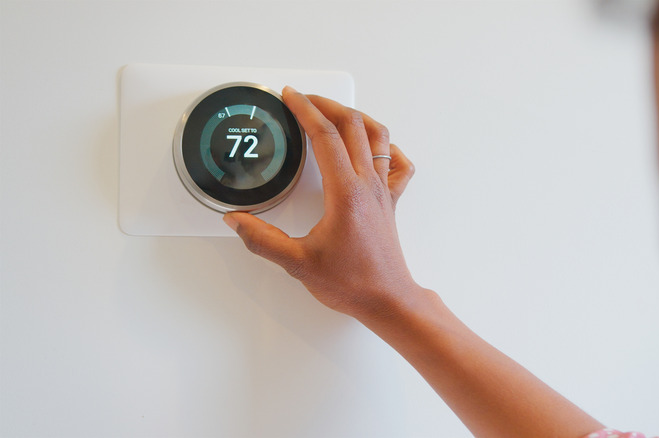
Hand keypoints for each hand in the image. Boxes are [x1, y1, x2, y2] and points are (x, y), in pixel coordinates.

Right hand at [223, 87, 416, 320]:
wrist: (387, 300)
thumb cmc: (351, 283)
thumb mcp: (297, 263)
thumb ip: (262, 240)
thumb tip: (237, 221)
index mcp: (345, 192)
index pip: (325, 136)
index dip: (305, 110)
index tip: (290, 96)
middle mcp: (368, 184)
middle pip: (352, 125)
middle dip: (326, 104)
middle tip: (303, 98)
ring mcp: (383, 191)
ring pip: (377, 136)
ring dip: (355, 117)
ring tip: (333, 112)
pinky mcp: (390, 202)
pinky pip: (399, 164)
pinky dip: (387, 147)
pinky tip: (375, 147)